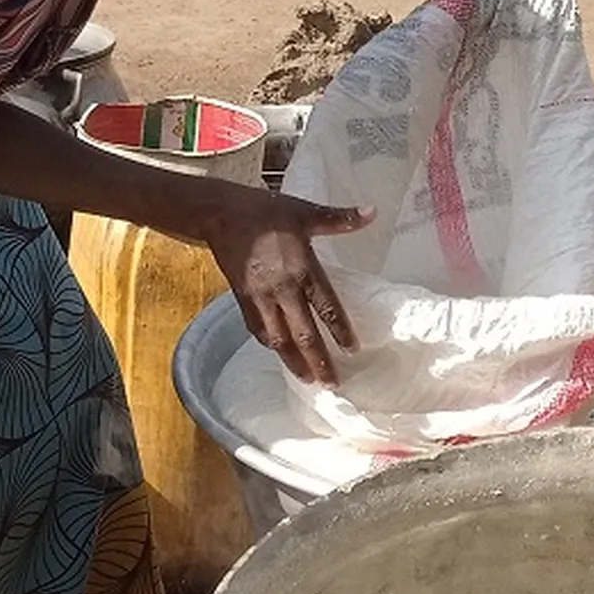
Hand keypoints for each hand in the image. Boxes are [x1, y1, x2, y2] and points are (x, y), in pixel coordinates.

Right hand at [196, 184, 370, 385]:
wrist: (220, 214)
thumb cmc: (265, 211)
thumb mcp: (305, 211)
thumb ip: (340, 219)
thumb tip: (373, 212)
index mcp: (302, 269)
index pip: (326, 307)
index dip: (339, 330)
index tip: (353, 350)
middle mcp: (282, 289)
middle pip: (303, 333)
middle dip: (319, 361)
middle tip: (333, 383)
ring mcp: (260, 298)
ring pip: (279, 338)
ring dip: (294, 362)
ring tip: (308, 380)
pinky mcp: (243, 300)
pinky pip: (258, 329)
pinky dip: (271, 344)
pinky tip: (279, 353)